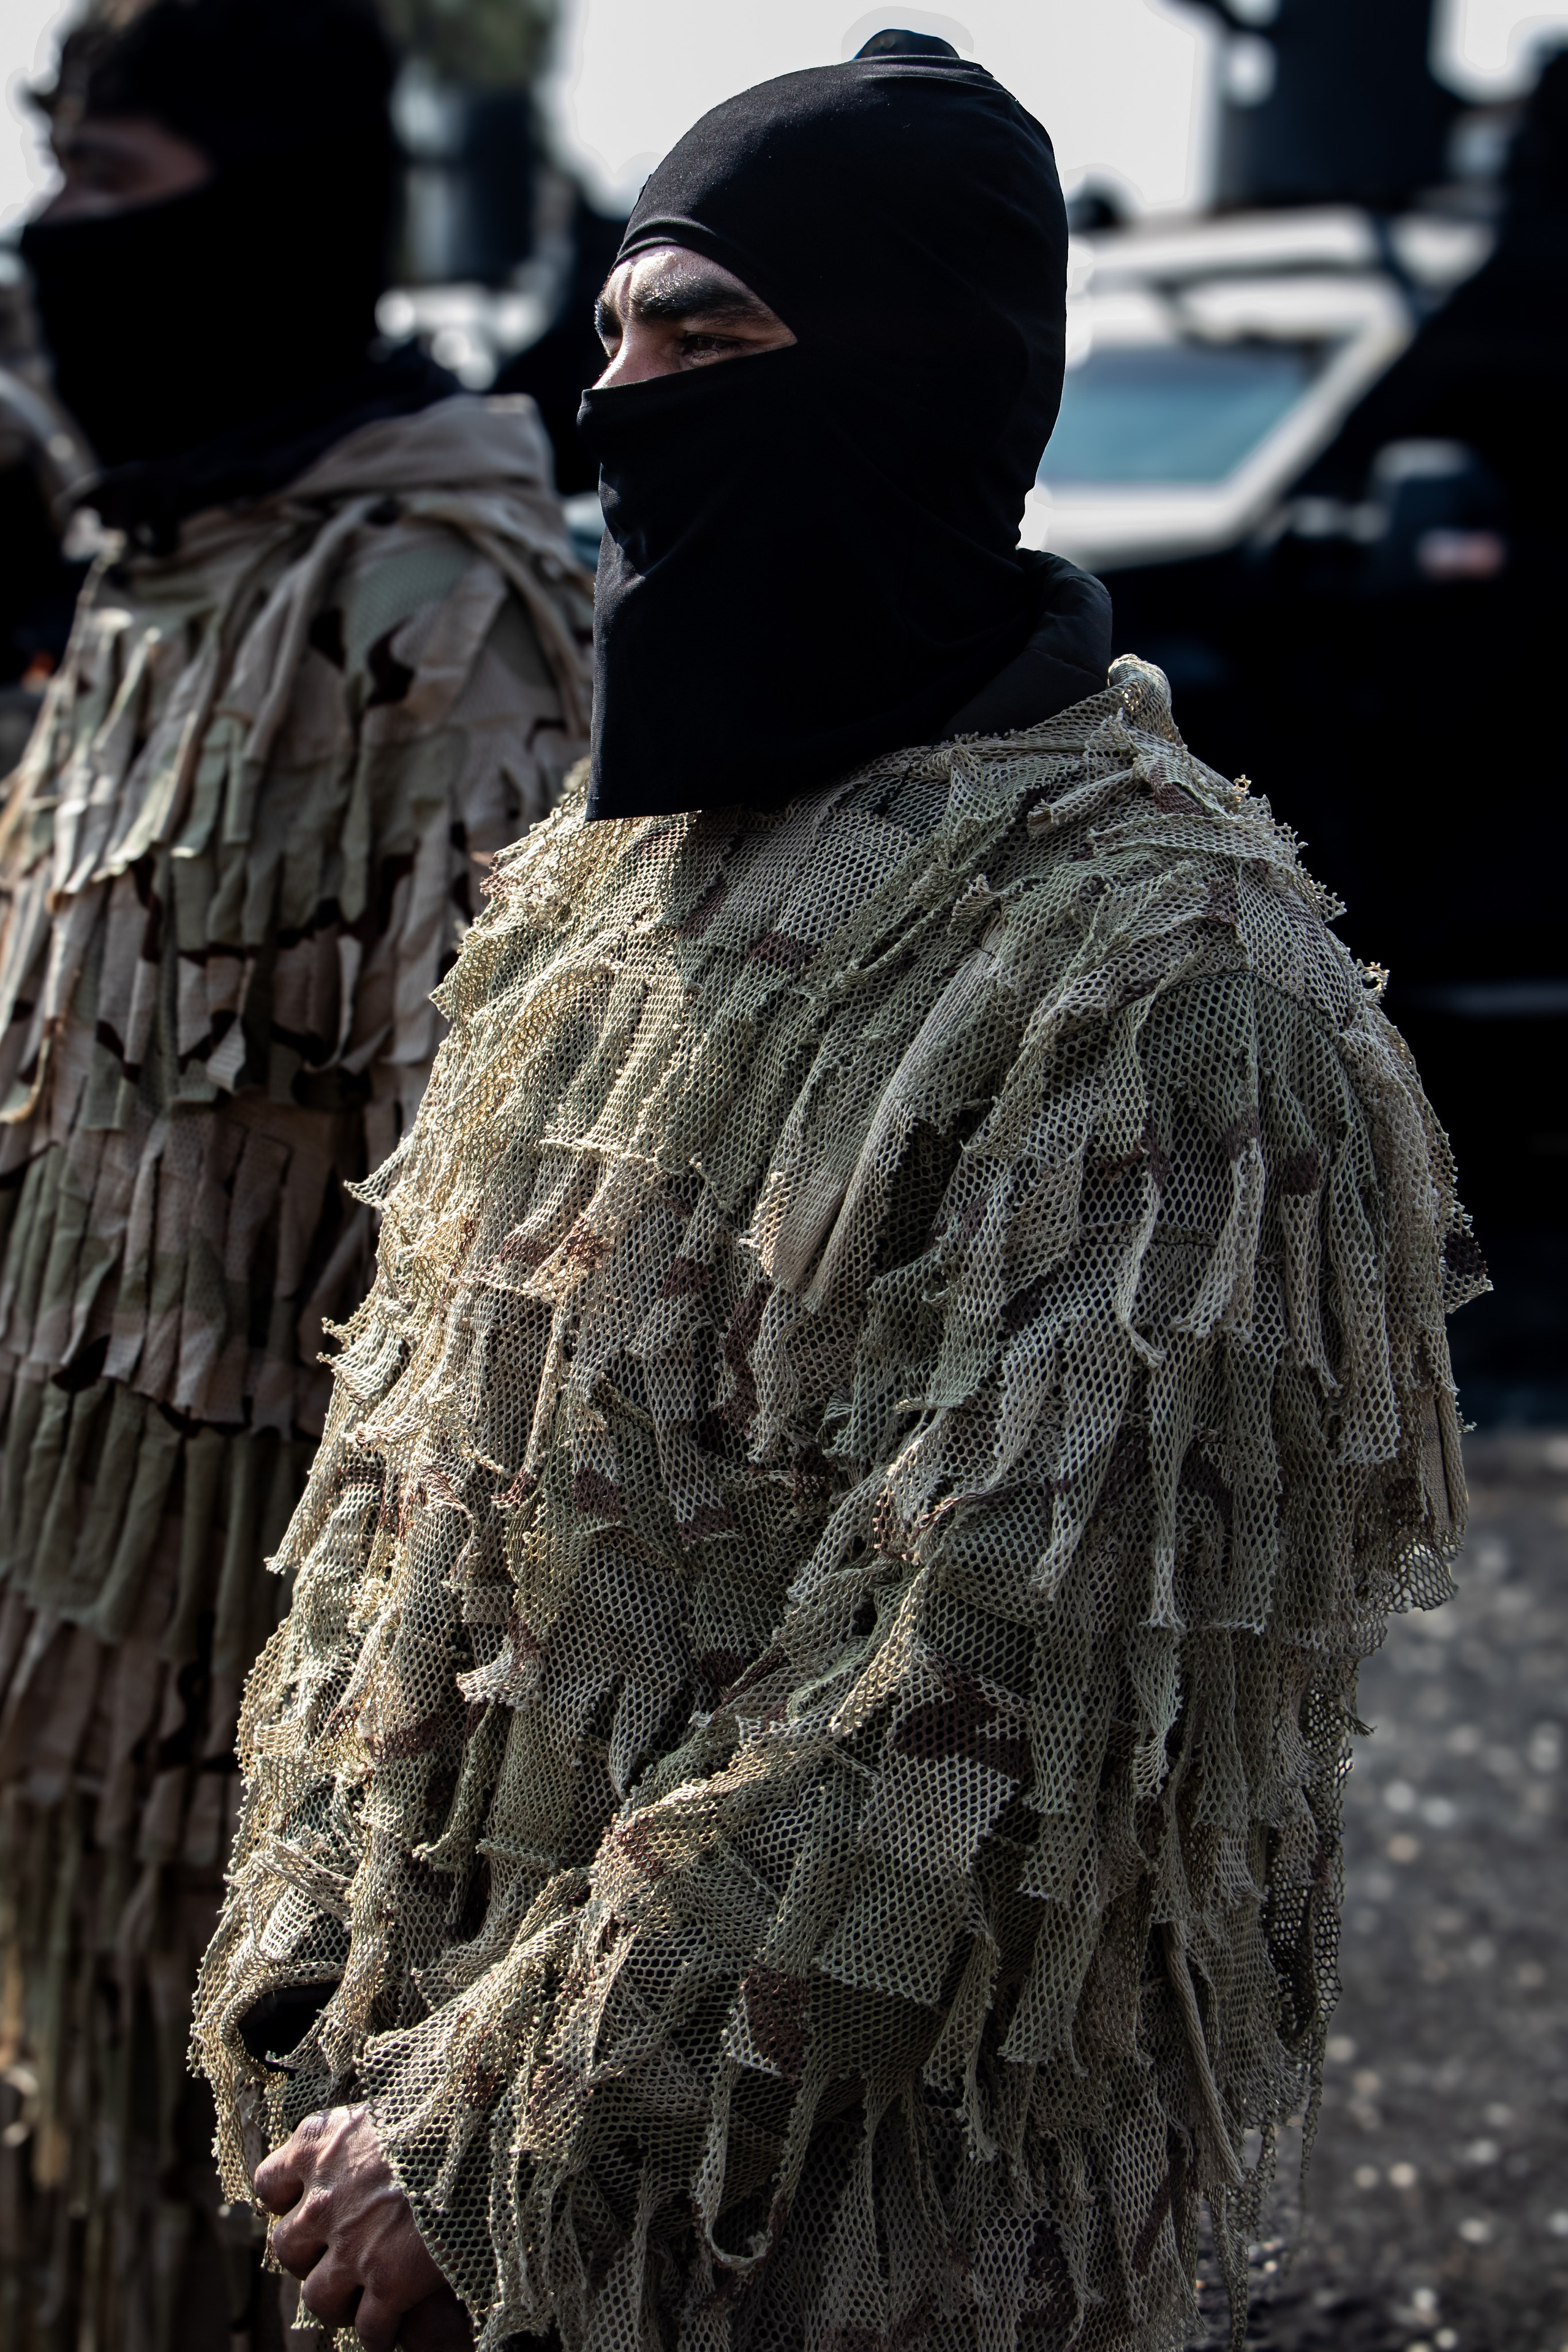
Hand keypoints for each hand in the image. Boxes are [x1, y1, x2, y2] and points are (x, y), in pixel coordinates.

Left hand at [255, 2105, 472, 2351]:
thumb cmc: (440, 2112)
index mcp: (317, 2146)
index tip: (307, 2204)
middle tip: (338, 2253)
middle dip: (310, 2255)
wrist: (483, 2133)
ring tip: (360, 2297)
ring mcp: (353, 2245)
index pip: (269, 2185)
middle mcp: (323, 2199)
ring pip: (317, 2297)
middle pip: (287, 2248)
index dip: (287, 2200)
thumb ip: (354, 2135)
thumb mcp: (383, 2108)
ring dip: (337, 2299)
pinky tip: (392, 2325)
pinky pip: (369, 2329)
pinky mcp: (389, 2282)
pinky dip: (379, 2332)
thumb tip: (356, 2146)